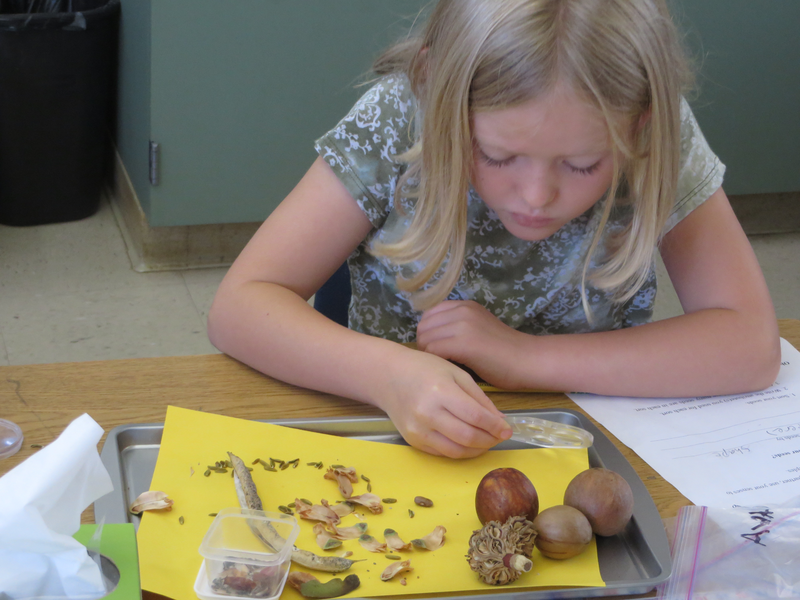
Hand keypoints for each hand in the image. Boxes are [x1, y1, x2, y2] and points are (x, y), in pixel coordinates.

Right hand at [376, 349, 511, 457]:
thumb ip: (479, 398)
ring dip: (477, 450)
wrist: (388, 376)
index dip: (495, 427)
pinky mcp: (412, 440)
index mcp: (440, 391)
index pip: (475, 416)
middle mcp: (427, 413)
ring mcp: (417, 429)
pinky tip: (468, 442)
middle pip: (468, 437)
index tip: (508, 430)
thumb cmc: (424, 369)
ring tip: (487, 441)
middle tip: (499, 437)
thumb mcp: (456, 374)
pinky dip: (460, 450)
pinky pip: (442, 453)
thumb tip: (499, 421)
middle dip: (490, 440)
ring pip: (456, 451)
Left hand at [417, 300, 526, 388]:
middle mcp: (462, 310)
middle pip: (423, 326)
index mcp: (465, 305)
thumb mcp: (478, 327)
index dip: (428, 333)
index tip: (436, 349)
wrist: (527, 360)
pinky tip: (447, 368)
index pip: (429, 315)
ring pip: (426, 339)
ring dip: (429, 355)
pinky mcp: (464, 342)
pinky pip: (433, 350)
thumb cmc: (504, 352)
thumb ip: (456, 326)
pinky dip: (435, 362)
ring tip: (442, 365)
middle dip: (425, 345)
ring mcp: (463, 325)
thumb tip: (429, 338)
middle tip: (437, 361)